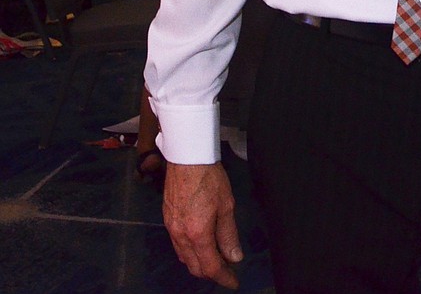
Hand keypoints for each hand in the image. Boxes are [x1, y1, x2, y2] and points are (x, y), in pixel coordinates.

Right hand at [162, 162, 242, 289]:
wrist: (187, 157)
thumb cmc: (209, 177)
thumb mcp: (226, 205)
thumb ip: (228, 234)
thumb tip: (234, 257)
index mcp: (197, 233)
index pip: (210, 266)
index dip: (223, 277)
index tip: (233, 282)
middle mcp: (181, 235)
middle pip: (195, 266)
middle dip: (211, 272)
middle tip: (227, 269)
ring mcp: (171, 227)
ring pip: (184, 257)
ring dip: (200, 262)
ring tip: (216, 258)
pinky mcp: (167, 218)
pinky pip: (178, 245)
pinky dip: (190, 251)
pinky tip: (200, 244)